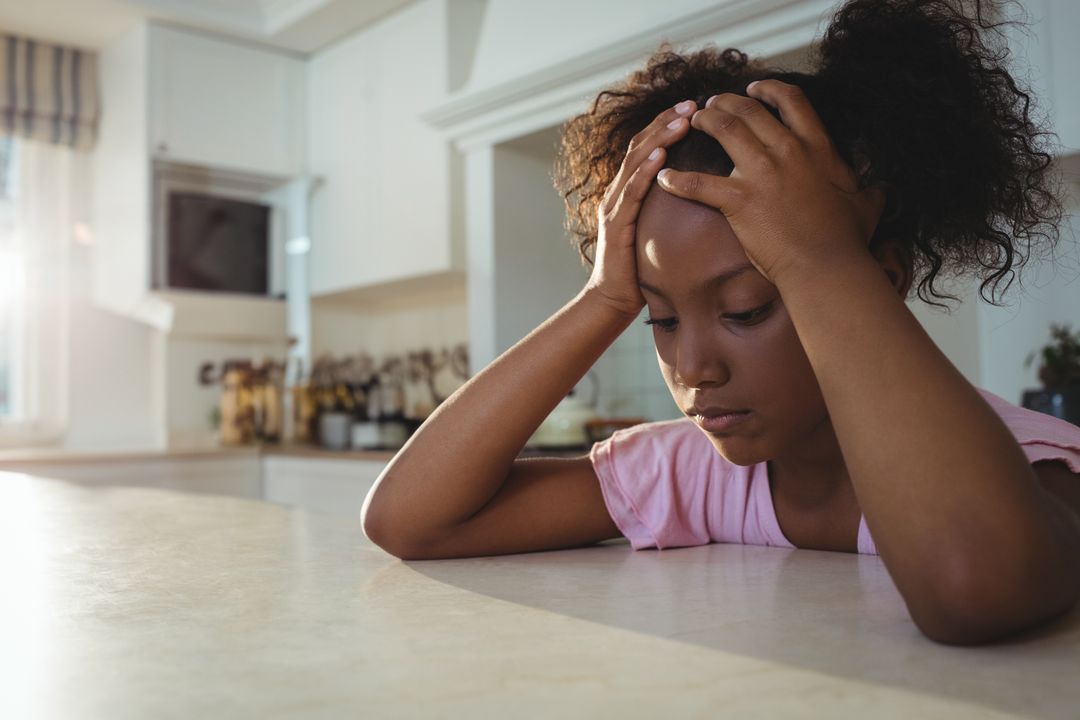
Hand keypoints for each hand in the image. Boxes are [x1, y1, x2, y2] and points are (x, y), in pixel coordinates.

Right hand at [585, 100, 696, 316]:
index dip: (668, 124)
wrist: (614, 298)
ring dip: (658, 138)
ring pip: (634, 162)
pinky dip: (645, 172)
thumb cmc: (642, 266)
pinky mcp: (614, 225)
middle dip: (666, 122)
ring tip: (681, 122)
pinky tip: (660, 157)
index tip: (694, 107)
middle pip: (640, 145)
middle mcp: (618, 191)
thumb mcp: (660, 228)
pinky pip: (630, 193)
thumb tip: (706, 189)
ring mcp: (613, 206)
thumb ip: (672, 206)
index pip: (647, 146)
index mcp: (629, 189)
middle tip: (692, 104)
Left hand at [656, 80, 884, 286]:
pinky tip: (663, 178)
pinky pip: (698, 183)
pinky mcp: (738, 200)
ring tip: (690, 122)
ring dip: (703, 120)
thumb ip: (871, 191)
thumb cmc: (846, 240)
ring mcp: (761, 173)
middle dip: (725, 102)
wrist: (826, 265)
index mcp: (817, 147)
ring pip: (723, 130)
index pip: (791, 101)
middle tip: (710, 104)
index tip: (752, 89)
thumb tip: (883, 189)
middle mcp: (787, 151)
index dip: (767, 90)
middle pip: (748, 109)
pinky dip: (676, 180)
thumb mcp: (866, 206)